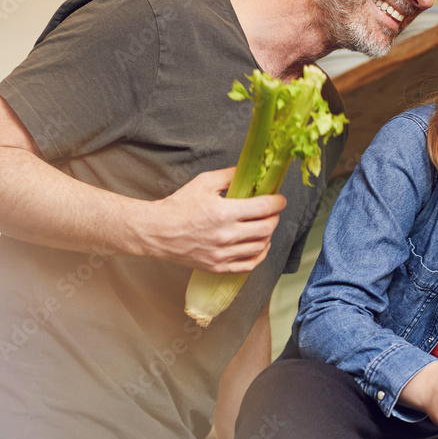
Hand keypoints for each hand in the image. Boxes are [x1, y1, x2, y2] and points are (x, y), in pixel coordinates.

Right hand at [137, 167, 286, 272]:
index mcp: (224, 212)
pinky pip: (248, 265)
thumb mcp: (204, 182)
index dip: (277, 202)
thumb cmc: (179, 206)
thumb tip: (252, 172)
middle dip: (274, 217)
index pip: (263, 208)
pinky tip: (260, 245)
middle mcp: (226, 235)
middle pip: (266, 228)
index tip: (280, 199)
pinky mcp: (218, 266)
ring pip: (260, 247)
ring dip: (268, 235)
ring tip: (265, 225)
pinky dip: (260, 255)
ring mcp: (222, 254)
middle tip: (272, 211)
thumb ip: (230, 176)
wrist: (157, 231)